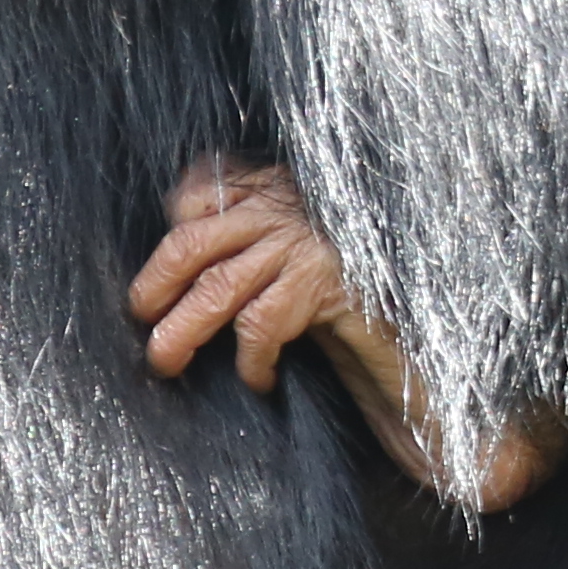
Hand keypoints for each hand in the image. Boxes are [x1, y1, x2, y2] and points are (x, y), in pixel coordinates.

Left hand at [131, 151, 385, 398]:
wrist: (426, 344)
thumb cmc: (356, 304)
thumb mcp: (296, 261)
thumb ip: (250, 244)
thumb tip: (172, 271)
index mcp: (279, 190)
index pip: (199, 195)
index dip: (172, 232)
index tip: (158, 279)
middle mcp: (292, 209)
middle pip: (194, 241)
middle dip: (156, 284)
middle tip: (141, 321)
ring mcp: (311, 245)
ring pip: (219, 285)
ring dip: (183, 330)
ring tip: (166, 362)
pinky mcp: (331, 284)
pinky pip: (264, 320)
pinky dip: (250, 357)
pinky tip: (257, 379)